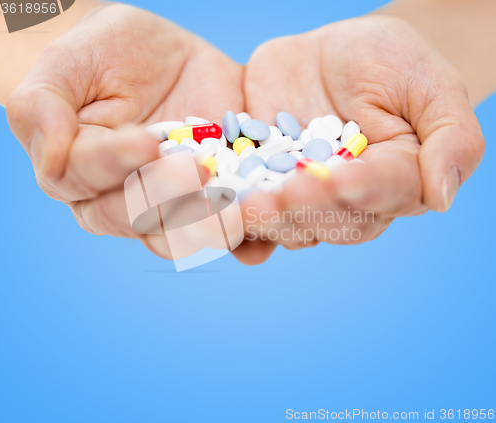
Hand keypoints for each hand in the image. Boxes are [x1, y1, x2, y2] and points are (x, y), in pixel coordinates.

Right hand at [6, 4, 242, 258]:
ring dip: (209, 228)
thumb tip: (51, 159)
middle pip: (139, 217)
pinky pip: (226, 225)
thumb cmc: (100, 58)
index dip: (117, 163)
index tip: (146, 142)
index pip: (90, 177)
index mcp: (79, 172)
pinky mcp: (213, 197)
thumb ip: (42, 107)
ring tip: (234, 212)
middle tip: (198, 175)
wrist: (152, 58)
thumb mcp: (66, 64)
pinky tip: (261, 235)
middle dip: (168, 200)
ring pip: (183, 233)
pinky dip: (246, 236)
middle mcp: (122, 200)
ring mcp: (171, 204)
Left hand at [234, 15, 484, 263]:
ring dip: (263, 220)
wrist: (335, 53)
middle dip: (302, 211)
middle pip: (329, 220)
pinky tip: (216, 209)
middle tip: (275, 200)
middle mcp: (347, 200)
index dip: (358, 191)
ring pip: (286, 222)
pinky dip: (232, 211)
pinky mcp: (264, 181)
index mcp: (393, 181)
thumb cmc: (392, 64)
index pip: (379, 195)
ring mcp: (301, 194)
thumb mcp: (429, 86)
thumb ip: (450, 138)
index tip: (337, 180)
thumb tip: (443, 197)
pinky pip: (248, 203)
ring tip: (239, 208)